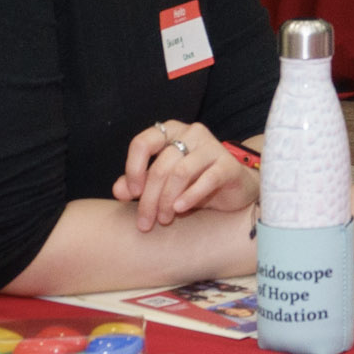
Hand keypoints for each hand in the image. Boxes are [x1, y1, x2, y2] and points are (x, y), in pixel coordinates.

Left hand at [113, 121, 256, 231]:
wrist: (235, 188)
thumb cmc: (194, 182)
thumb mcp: (162, 184)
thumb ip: (139, 185)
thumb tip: (118, 191)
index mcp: (171, 131)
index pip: (143, 143)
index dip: (133, 169)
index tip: (132, 193)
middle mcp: (191, 133)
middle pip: (161, 166)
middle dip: (149, 198)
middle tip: (146, 222)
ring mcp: (212, 146)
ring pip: (180, 172)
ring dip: (167, 200)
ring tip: (165, 219)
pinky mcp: (228, 165)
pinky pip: (207, 179)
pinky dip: (190, 196)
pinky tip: (181, 209)